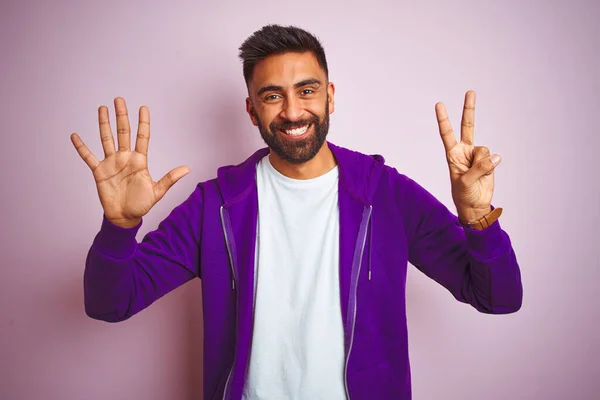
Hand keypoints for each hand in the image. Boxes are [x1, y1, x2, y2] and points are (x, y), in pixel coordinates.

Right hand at [71, 97, 189, 227]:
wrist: (125, 217)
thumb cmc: (141, 204)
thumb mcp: (157, 191)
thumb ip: (170, 179)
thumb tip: (187, 169)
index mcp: (140, 160)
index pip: (142, 137)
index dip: (143, 123)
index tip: (144, 108)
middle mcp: (125, 158)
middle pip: (123, 132)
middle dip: (121, 116)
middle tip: (119, 99)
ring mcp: (112, 163)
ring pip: (106, 139)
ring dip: (104, 124)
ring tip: (102, 108)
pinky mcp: (99, 171)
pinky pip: (88, 157)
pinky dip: (81, 147)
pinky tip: (75, 135)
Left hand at [435, 90, 499, 223]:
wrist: (475, 206)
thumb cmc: (463, 195)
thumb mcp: (464, 183)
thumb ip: (478, 169)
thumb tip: (495, 157)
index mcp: (452, 154)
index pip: (447, 133)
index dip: (443, 119)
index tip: (439, 104)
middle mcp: (465, 151)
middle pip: (467, 126)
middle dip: (469, 109)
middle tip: (470, 92)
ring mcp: (477, 155)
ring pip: (484, 151)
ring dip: (482, 164)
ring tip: (476, 176)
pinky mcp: (489, 161)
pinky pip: (492, 159)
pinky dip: (490, 167)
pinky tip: (485, 175)